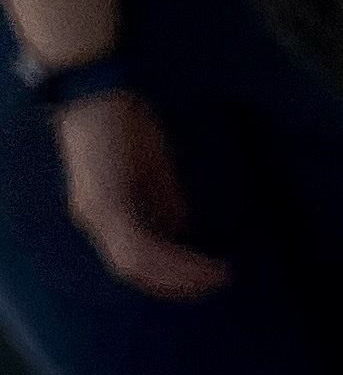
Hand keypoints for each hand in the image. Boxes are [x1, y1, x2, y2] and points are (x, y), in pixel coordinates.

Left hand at [54, 89, 223, 298]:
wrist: (100, 89)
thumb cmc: (123, 120)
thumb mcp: (152, 167)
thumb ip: (163, 199)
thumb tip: (181, 230)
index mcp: (102, 208)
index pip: (134, 257)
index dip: (171, 273)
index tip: (208, 277)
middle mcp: (93, 216)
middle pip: (133, 269)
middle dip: (177, 282)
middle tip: (217, 285)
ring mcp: (95, 211)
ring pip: (136, 263)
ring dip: (179, 275)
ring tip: (216, 276)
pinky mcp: (105, 203)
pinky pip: (139, 245)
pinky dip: (172, 258)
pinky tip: (201, 259)